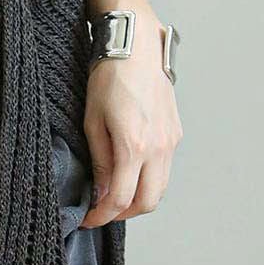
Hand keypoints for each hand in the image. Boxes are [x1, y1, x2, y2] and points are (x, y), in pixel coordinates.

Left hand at [81, 14, 182, 227]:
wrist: (136, 45)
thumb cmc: (110, 77)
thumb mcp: (93, 122)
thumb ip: (100, 162)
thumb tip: (101, 193)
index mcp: (134, 146)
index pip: (120, 200)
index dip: (101, 217)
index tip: (88, 219)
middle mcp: (158, 148)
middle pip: (147, 203)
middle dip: (124, 214)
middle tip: (102, 211)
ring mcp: (171, 141)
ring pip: (160, 189)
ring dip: (138, 199)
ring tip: (115, 193)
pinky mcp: (176, 133)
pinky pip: (165, 170)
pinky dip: (149, 180)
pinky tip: (131, 172)